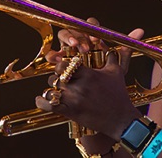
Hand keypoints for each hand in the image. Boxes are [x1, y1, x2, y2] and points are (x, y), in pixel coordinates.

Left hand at [37, 17, 144, 139]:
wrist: (120, 119)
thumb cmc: (118, 94)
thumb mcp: (116, 72)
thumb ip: (112, 55)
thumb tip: (116, 42)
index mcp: (90, 74)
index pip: (67, 63)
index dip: (62, 63)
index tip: (65, 65)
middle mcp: (80, 86)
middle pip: (57, 75)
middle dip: (57, 75)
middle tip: (60, 77)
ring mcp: (74, 100)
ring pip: (51, 88)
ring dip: (51, 88)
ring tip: (56, 89)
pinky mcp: (70, 112)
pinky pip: (48, 105)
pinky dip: (42, 102)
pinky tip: (41, 99)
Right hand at [45, 17, 143, 73]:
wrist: (94, 99)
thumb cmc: (106, 82)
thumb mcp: (117, 69)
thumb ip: (125, 51)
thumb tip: (140, 31)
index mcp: (91, 38)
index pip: (90, 24)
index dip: (92, 27)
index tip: (96, 38)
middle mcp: (78, 41)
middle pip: (74, 28)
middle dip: (78, 36)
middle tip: (84, 47)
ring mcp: (66, 50)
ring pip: (62, 37)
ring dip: (67, 41)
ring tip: (74, 50)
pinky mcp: (57, 61)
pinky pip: (52, 54)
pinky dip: (53, 54)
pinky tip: (58, 58)